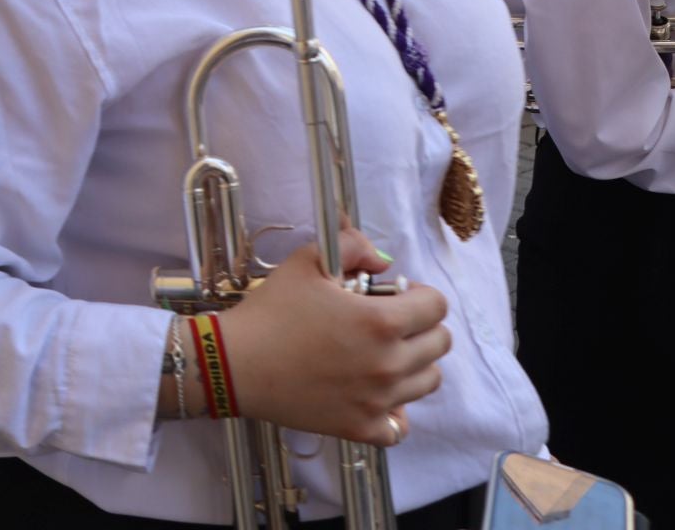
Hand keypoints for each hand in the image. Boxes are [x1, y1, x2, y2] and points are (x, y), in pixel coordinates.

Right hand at [216, 230, 450, 444]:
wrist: (235, 364)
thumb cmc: (270, 312)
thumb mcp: (307, 262)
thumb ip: (351, 246)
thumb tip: (381, 259)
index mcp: (380, 321)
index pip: (436, 306)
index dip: (419, 293)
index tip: (396, 294)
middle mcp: (388, 364)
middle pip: (440, 344)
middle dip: (421, 326)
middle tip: (389, 322)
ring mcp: (378, 401)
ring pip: (428, 382)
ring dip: (414, 364)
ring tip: (382, 354)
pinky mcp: (360, 428)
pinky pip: (400, 427)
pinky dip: (395, 412)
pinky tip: (374, 394)